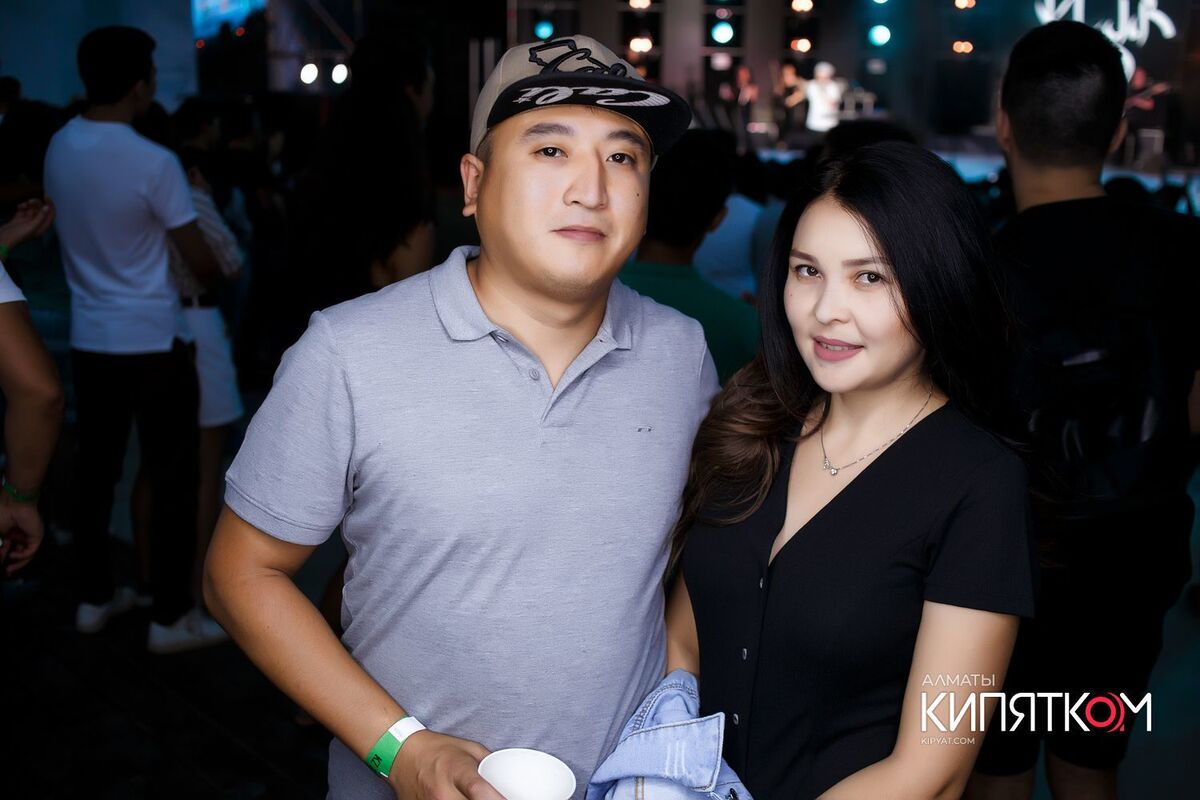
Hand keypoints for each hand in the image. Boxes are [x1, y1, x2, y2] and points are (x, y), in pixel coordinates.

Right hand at [0, 199, 54, 252]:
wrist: (3, 238)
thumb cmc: (18, 235)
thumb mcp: (32, 226)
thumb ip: (41, 217)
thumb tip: (47, 207)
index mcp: (42, 228)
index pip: (50, 215)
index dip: (50, 205)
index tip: (46, 197)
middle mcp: (36, 224)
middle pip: (41, 210)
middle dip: (37, 204)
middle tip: (31, 201)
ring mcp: (27, 222)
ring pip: (32, 209)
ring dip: (29, 205)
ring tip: (24, 205)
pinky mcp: (19, 219)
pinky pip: (23, 210)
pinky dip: (22, 207)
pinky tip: (19, 206)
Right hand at [0, 495, 43, 575]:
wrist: (13, 503)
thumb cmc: (1, 514)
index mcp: (7, 533)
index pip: (5, 549)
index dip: (2, 557)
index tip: (0, 565)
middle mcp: (18, 535)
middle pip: (17, 553)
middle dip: (11, 564)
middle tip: (6, 572)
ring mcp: (27, 536)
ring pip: (25, 554)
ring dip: (18, 563)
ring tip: (9, 569)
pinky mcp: (36, 537)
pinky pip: (31, 550)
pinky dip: (22, 555)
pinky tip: (13, 555)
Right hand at [387, 730, 506, 799]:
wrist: (403, 754)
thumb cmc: (438, 749)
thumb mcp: (469, 749)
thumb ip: (490, 765)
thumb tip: (508, 780)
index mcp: (457, 771)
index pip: (481, 792)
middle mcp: (443, 792)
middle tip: (491, 798)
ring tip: (468, 797)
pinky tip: (458, 799)